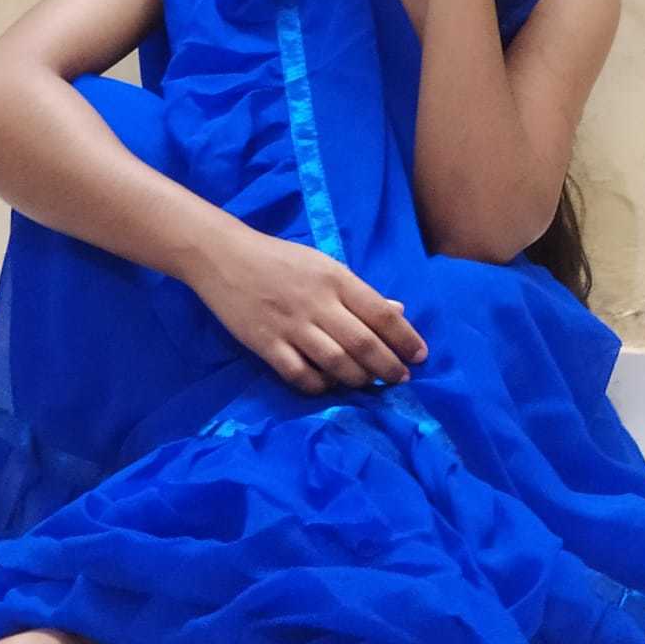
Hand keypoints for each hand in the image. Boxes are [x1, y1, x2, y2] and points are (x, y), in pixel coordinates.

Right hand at [189, 227, 429, 395]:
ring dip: (359, 379)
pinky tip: (330, 386)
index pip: (381, 313)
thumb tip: (399, 310)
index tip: (420, 355)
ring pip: (336, 363)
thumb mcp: (324, 264)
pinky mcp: (265, 344)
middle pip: (363, 344)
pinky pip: (300, 375)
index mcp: (335, 278)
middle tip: (400, 378)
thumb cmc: (280, 258)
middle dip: (388, 366)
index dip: (405, 338)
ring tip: (370, 383)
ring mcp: (291, 326)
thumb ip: (359, 291)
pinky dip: (320, 386)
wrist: (224, 257)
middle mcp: (317, 303)